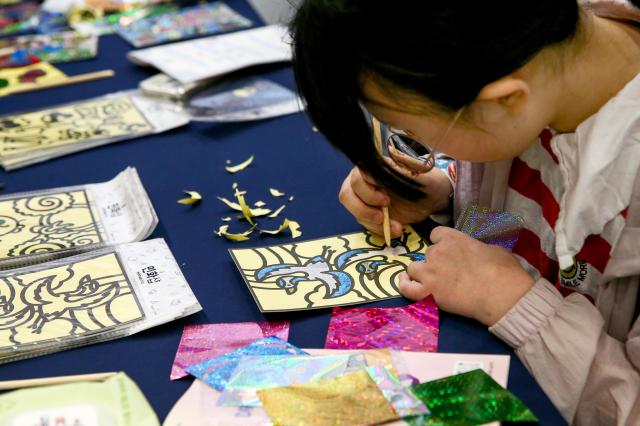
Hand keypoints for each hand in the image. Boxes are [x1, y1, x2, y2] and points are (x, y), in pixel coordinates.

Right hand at [338, 165, 451, 237]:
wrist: (433, 198)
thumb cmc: (423, 181)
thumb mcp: (415, 172)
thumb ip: (397, 168)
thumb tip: (382, 165)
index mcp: (372, 168)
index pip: (357, 177)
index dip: (367, 191)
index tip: (386, 201)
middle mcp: (363, 182)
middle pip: (347, 195)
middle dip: (363, 209)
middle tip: (382, 217)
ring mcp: (364, 199)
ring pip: (355, 212)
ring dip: (374, 223)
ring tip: (397, 227)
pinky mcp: (370, 214)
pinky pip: (366, 224)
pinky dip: (380, 230)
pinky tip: (396, 230)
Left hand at [398, 227, 534, 325]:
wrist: (501, 295)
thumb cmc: (504, 271)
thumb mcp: (494, 249)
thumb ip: (477, 248)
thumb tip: (478, 253)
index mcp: (453, 238)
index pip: (436, 234)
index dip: (441, 243)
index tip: (447, 251)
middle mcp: (437, 252)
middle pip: (427, 253)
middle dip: (435, 262)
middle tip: (448, 274)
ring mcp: (430, 272)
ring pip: (413, 268)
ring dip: (420, 273)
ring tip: (429, 281)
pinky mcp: (427, 293)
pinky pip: (406, 288)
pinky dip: (404, 286)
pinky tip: (406, 284)